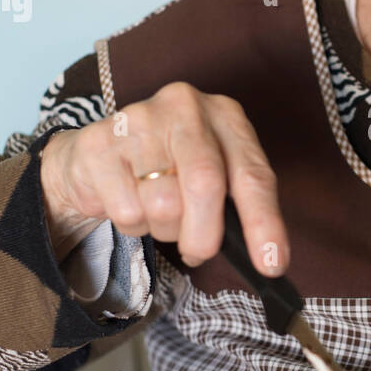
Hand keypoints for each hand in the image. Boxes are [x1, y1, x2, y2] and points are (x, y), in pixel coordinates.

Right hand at [39, 81, 289, 274]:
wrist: (98, 155)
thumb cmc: (167, 168)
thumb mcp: (212, 174)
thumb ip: (236, 204)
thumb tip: (266, 258)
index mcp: (224, 115)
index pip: (253, 174)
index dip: (264, 222)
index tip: (272, 264)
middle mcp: (185, 106)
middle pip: (205, 184)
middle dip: (204, 235)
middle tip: (198, 253)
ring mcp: (139, 120)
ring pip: (163, 204)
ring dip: (162, 228)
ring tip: (156, 211)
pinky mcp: (99, 145)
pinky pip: (127, 211)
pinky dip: (132, 224)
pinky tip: (127, 201)